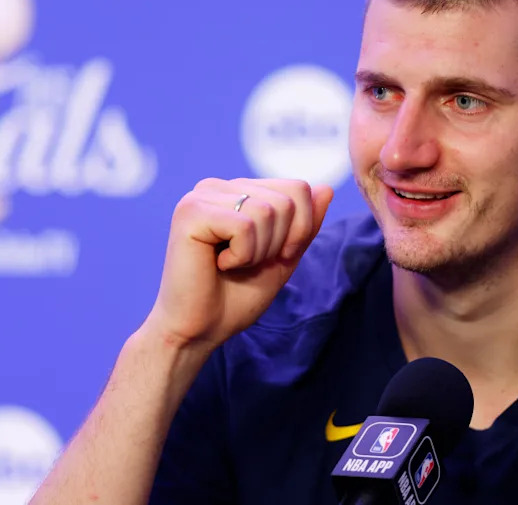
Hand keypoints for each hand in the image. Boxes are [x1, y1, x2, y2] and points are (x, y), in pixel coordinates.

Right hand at [143, 178, 333, 351]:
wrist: (199, 330)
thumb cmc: (236, 296)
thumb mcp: (284, 258)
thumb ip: (304, 224)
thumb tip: (327, 187)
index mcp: (239, 191)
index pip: (298, 188)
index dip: (299, 230)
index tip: (270, 257)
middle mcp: (218, 186)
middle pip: (287, 200)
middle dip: (278, 243)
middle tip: (244, 263)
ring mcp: (201, 195)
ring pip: (268, 211)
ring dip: (258, 252)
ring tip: (229, 264)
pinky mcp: (190, 212)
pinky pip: (245, 226)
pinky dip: (241, 255)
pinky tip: (217, 264)